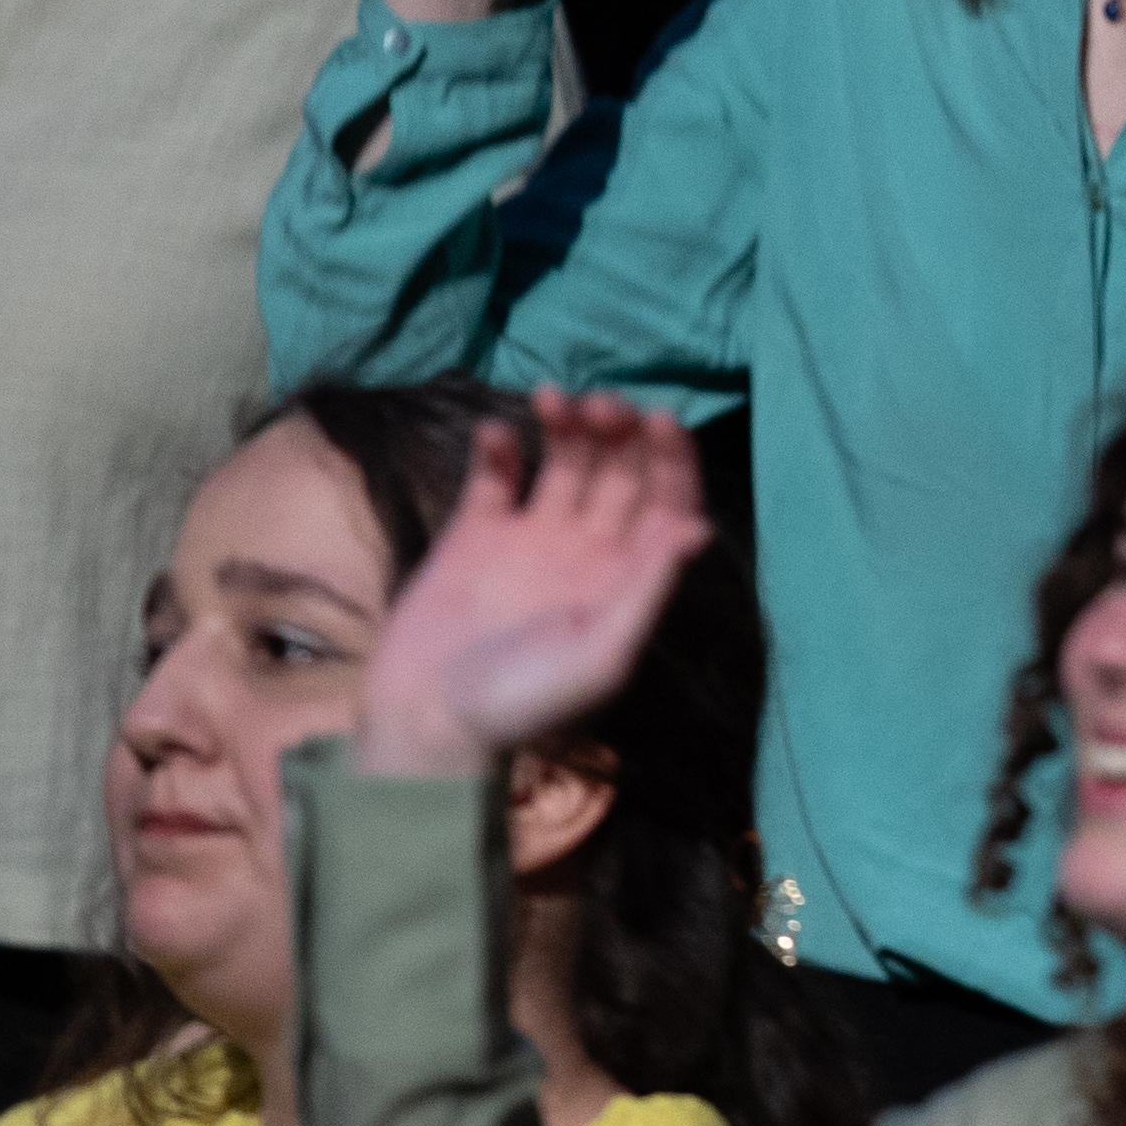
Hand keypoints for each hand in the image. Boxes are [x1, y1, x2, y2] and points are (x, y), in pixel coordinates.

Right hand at [357, 390, 712, 779]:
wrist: (428, 724)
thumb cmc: (523, 704)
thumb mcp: (601, 656)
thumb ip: (647, 591)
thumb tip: (697, 529)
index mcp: (628, 576)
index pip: (666, 501)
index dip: (670, 459)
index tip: (657, 420)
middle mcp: (588, 549)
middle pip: (621, 471)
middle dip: (620, 432)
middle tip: (602, 406)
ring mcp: (533, 538)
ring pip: (565, 462)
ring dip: (568, 425)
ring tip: (554, 400)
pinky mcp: (477, 535)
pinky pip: (496, 474)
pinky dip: (499, 446)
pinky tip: (496, 433)